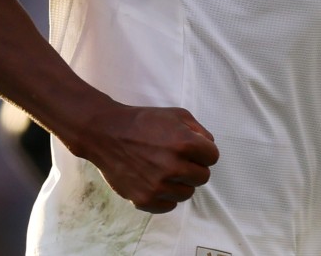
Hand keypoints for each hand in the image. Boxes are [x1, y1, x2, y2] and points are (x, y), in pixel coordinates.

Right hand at [73, 103, 219, 213]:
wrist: (107, 134)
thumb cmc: (144, 121)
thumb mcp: (177, 114)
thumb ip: (199, 130)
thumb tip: (209, 147)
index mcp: (184, 143)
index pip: (213, 157)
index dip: (203, 152)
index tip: (191, 149)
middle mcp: (173, 166)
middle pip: (203, 177)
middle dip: (194, 167)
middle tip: (178, 159)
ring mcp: (158, 186)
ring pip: (187, 193)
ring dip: (180, 183)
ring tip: (165, 170)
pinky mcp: (144, 200)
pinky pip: (169, 206)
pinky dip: (165, 196)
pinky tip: (156, 181)